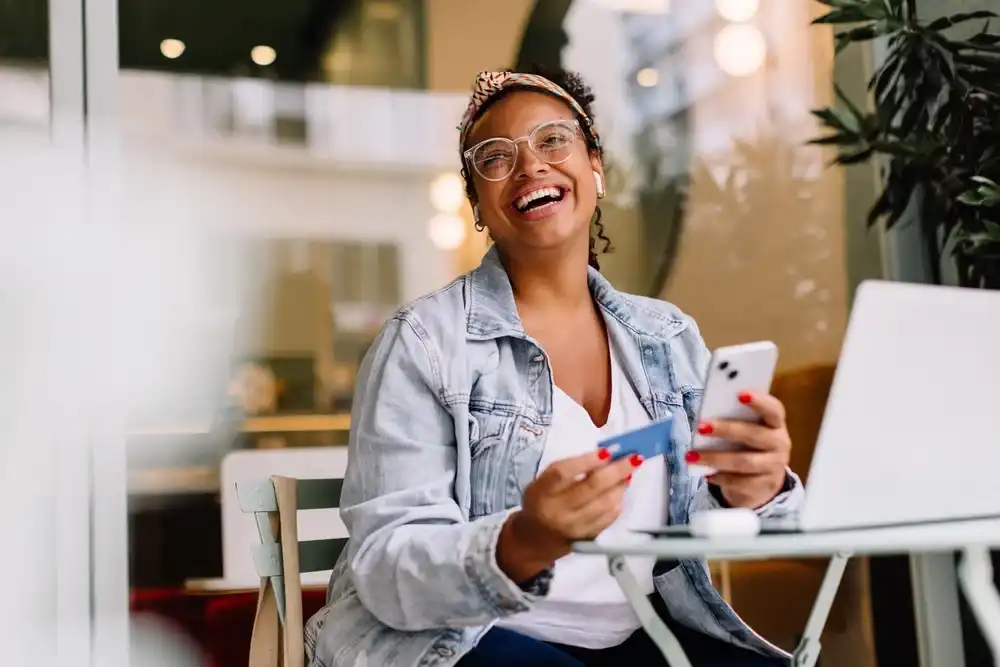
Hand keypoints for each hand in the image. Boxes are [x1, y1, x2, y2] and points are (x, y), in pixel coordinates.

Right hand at [497, 449, 641, 582]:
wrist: (534, 540)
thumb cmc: (541, 502)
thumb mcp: (544, 482)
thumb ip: (569, 470)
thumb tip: (605, 456)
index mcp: (542, 491)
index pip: (563, 472)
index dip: (586, 461)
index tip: (607, 452)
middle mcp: (557, 510)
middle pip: (591, 487)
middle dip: (616, 470)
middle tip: (634, 458)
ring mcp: (574, 527)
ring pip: (605, 504)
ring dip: (621, 486)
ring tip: (628, 474)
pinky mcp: (586, 539)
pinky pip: (608, 518)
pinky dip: (618, 502)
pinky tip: (619, 492)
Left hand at [687, 391, 790, 508]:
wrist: (762, 482)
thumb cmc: (748, 447)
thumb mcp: (746, 431)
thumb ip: (734, 420)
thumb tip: (707, 416)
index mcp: (775, 424)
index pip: (774, 409)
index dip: (759, 401)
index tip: (740, 394)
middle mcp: (780, 443)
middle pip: (754, 435)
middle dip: (726, 430)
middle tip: (700, 427)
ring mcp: (774, 467)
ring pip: (744, 461)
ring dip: (715, 458)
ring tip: (691, 456)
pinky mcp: (765, 487)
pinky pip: (740, 483)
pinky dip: (721, 477)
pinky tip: (706, 474)